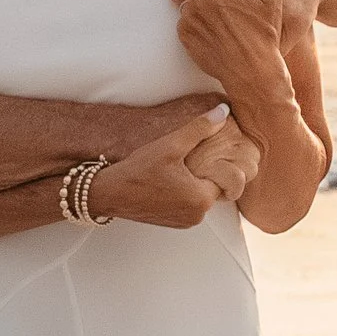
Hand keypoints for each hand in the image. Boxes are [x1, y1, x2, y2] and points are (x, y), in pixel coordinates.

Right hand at [88, 105, 259, 230]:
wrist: (110, 193)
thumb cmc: (139, 170)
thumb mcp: (171, 145)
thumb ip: (200, 128)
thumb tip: (223, 111)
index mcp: (201, 199)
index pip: (226, 179)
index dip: (216, 163)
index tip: (202, 154)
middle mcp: (197, 216)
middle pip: (214, 188)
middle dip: (205, 173)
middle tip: (186, 159)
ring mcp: (185, 223)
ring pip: (201, 197)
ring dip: (194, 183)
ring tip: (175, 169)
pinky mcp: (174, 224)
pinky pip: (189, 206)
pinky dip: (183, 194)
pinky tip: (168, 181)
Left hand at [168, 0, 288, 100]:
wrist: (253, 72)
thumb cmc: (266, 32)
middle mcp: (197, 0)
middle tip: (226, 6)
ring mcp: (188, 19)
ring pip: (187, 4)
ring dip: (200, 8)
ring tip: (222, 22)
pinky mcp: (184, 37)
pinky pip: (184, 23)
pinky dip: (196, 25)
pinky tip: (215, 34)